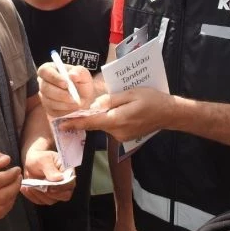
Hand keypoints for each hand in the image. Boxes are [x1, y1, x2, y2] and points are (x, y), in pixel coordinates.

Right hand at [0, 145, 21, 218]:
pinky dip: (8, 205)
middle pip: (0, 196)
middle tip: (18, 177)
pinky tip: (8, 194)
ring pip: (1, 207)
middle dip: (15, 186)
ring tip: (14, 185)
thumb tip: (7, 161)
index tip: (17, 169)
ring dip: (13, 196)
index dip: (10, 176)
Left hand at [20, 149, 74, 204]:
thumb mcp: (44, 160)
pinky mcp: (46, 197)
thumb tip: (59, 178)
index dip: (62, 188)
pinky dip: (32, 196)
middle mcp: (64, 184)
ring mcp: (56, 192)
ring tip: (29, 185)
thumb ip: (50, 169)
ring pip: (51, 200)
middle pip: (64, 196)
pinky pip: (41, 201)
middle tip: (38, 187)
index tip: (50, 187)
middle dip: (50, 194)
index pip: (70, 184)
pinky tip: (26, 189)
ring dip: (39, 195)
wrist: (31, 162)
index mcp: (67, 172)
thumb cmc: (40, 158)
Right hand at [37, 62, 95, 117]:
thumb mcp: (84, 75)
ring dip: (64, 103)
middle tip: (73, 98)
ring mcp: (44, 96)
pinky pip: (52, 111)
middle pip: (44, 88)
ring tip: (77, 103)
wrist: (85, 98)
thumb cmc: (82, 83)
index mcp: (50, 69)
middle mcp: (44, 82)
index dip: (53, 77)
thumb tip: (72, 75)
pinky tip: (73, 108)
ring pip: (48, 101)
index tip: (66, 84)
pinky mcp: (48, 108)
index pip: (44, 71)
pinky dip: (64, 110)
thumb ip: (79, 72)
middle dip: (60, 94)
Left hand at [58, 88, 173, 141]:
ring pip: (104, 124)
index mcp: (117, 119)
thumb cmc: (152, 100)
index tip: (60, 124)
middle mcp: (117, 131)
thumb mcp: (131, 93)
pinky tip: (121, 109)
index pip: (91, 122)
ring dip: (103, 115)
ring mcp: (121, 136)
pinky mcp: (125, 137)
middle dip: (90, 114)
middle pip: (97, 122)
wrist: (169, 114)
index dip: (75, 123)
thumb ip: (111, 100)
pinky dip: (111, 118)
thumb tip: (95, 104)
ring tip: (115, 102)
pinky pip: (112, 126)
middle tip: (84, 105)